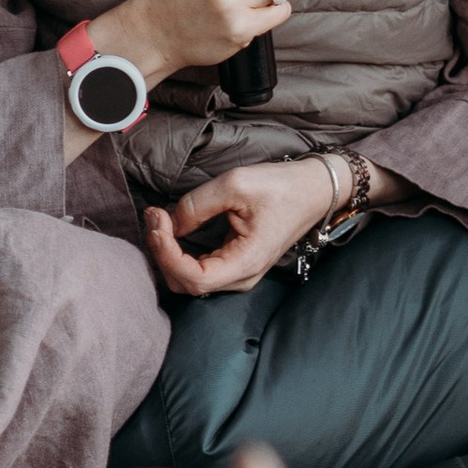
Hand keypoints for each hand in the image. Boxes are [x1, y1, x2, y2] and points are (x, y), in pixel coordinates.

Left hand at [146, 157, 346, 296]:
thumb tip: (169, 222)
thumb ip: (197, 205)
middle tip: (153, 215)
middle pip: (185, 283)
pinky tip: (170, 227)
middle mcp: (242, 276)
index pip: (192, 278)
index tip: (158, 218)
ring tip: (158, 219)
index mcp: (246, 263)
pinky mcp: (235, 263)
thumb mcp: (236, 184)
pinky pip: (198, 269)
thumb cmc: (282, 187)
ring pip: (189, 279)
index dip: (165, 252)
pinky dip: (178, 252)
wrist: (314, 189)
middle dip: (161, 251)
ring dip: (167, 252)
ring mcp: (239, 273)